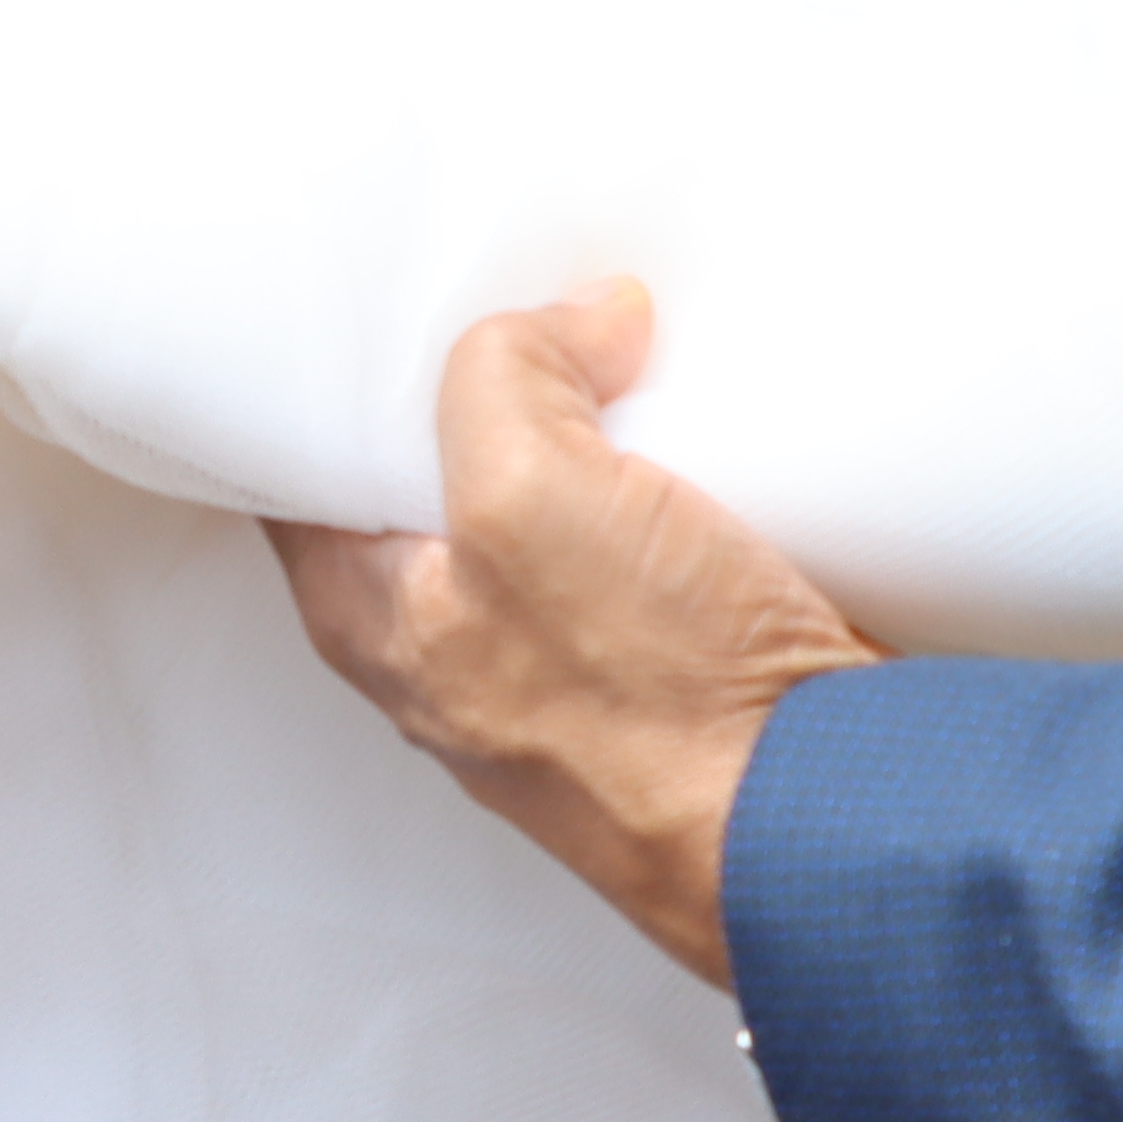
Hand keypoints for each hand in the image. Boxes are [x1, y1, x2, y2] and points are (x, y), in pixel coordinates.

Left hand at [271, 283, 884, 991]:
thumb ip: (506, 376)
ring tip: (627, 348)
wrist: (817, 824)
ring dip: (586, 430)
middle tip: (533, 299)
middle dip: (480, 384)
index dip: (342, 371)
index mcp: (368, 612)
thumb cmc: (654, 711)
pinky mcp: (659, 669)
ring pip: (544, 505)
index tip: (396, 298)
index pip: (305, 462)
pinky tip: (699, 436)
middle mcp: (446, 646)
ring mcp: (556, 664)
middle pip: (431, 473)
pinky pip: (638, 545)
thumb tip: (569, 325)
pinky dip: (661, 483)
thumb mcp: (530, 493)